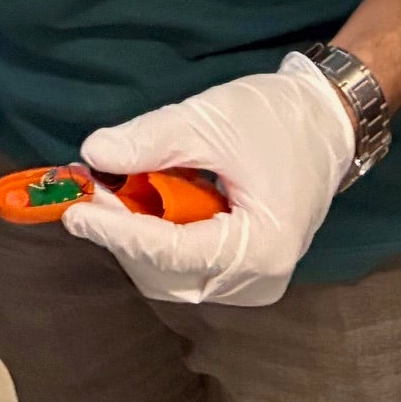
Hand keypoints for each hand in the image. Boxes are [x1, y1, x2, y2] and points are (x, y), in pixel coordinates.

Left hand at [60, 53, 354, 306]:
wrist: (326, 124)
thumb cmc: (277, 118)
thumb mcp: (211, 119)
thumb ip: (150, 141)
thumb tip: (91, 156)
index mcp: (263, 248)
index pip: (172, 252)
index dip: (117, 232)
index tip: (74, 211)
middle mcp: (257, 280)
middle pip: (165, 273)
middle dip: (121, 232)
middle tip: (86, 190)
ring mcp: (251, 283)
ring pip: (169, 276)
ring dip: (134, 236)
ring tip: (111, 191)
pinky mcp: (242, 274)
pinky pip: (184, 268)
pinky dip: (155, 239)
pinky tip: (143, 203)